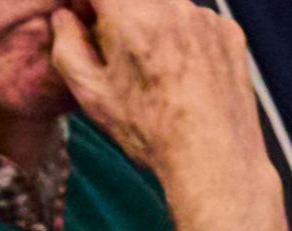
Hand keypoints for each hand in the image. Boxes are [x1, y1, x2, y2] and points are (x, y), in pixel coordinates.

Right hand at [47, 0, 291, 230]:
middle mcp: (172, 6)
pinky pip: (194, 22)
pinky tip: (178, 76)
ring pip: (164, 8)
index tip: (79, 21)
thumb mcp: (91, 93)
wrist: (212, 155)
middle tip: (112, 54)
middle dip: (116, 16)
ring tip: (150, 73)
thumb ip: (67, 46)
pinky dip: (180, 39)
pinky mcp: (228, 32)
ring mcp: (205, 17)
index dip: (85, 4)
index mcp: (132, 16)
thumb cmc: (147, 129)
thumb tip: (63, 17)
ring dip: (149, 27)